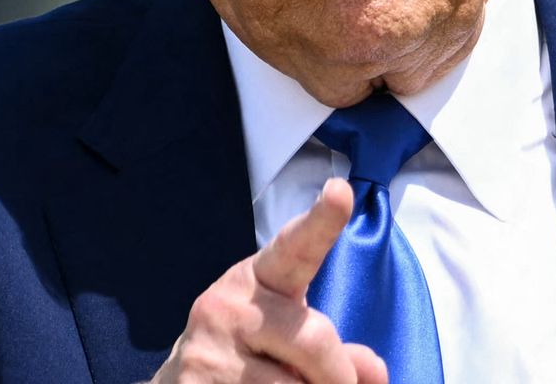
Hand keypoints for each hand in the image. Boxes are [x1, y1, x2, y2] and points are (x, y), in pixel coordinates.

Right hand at [150, 177, 387, 383]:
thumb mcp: (290, 335)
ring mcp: (208, 349)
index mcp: (260, 277)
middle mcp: (229, 304)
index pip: (295, 247)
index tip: (341, 191)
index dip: (321, 222)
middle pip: (313, 340)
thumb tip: (374, 373)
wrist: (180, 379)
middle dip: (340, 377)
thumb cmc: (251, 352)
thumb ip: (334, 346)